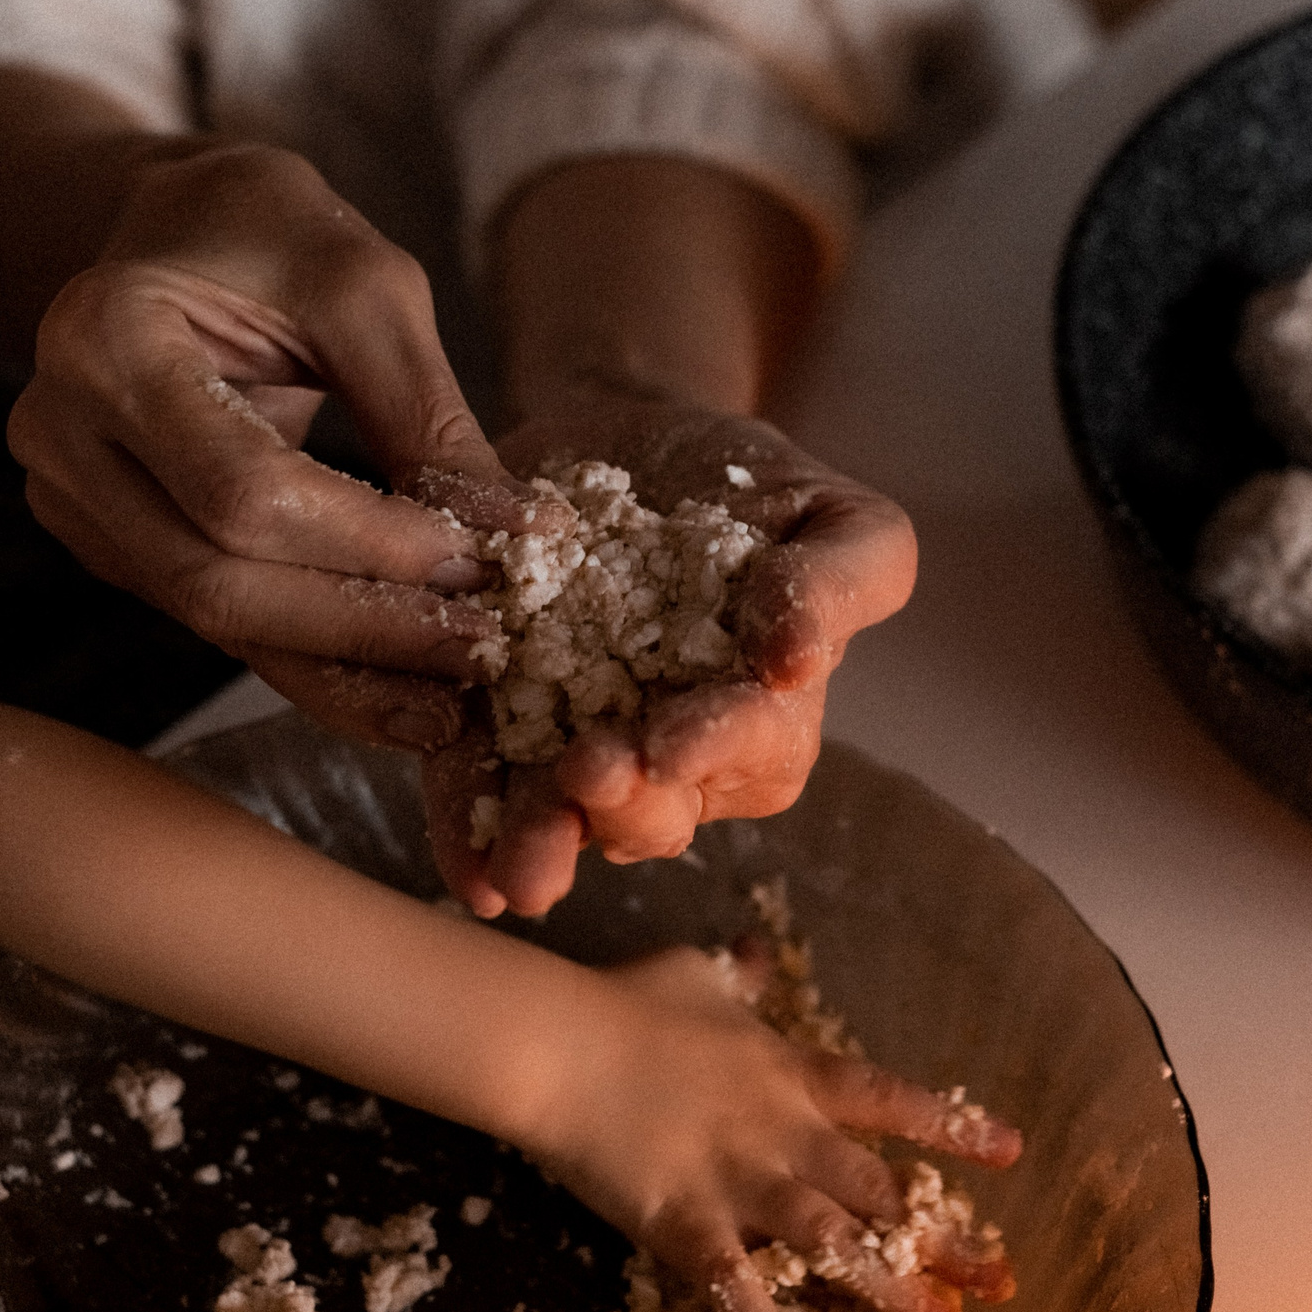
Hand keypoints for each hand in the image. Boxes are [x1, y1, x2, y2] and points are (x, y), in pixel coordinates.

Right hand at [5, 141, 553, 749]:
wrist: (173, 232)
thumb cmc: (269, 235)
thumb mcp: (365, 286)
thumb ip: (426, 413)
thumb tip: (517, 536)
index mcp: (104, 342)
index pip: (245, 490)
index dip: (368, 543)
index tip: (484, 564)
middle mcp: (61, 435)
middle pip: (216, 580)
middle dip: (363, 626)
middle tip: (487, 651)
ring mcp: (74, 502)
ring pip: (214, 622)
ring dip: (346, 670)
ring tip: (459, 700)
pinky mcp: (113, 546)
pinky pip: (219, 623)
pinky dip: (316, 666)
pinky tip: (403, 699)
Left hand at [423, 393, 916, 915]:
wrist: (629, 438)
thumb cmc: (749, 487)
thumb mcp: (828, 514)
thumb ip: (843, 579)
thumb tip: (800, 661)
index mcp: (762, 716)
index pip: (752, 745)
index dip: (713, 747)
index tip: (671, 745)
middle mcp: (673, 752)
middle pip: (657, 806)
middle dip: (621, 806)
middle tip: (585, 779)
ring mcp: (581, 747)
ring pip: (570, 813)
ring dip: (543, 840)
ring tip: (518, 864)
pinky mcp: (494, 726)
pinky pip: (480, 783)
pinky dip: (470, 828)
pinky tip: (468, 872)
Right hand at [520, 945, 1018, 1311]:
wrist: (563, 1042)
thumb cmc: (626, 1001)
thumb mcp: (695, 973)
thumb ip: (736, 975)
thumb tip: (755, 949)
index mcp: (792, 1073)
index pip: (889, 1100)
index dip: (952, 1127)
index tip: (1011, 1153)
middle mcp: (784, 1133)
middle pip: (881, 1191)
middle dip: (942, 1237)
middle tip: (996, 1279)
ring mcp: (741, 1182)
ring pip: (834, 1245)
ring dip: (890, 1291)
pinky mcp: (688, 1224)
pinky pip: (735, 1291)